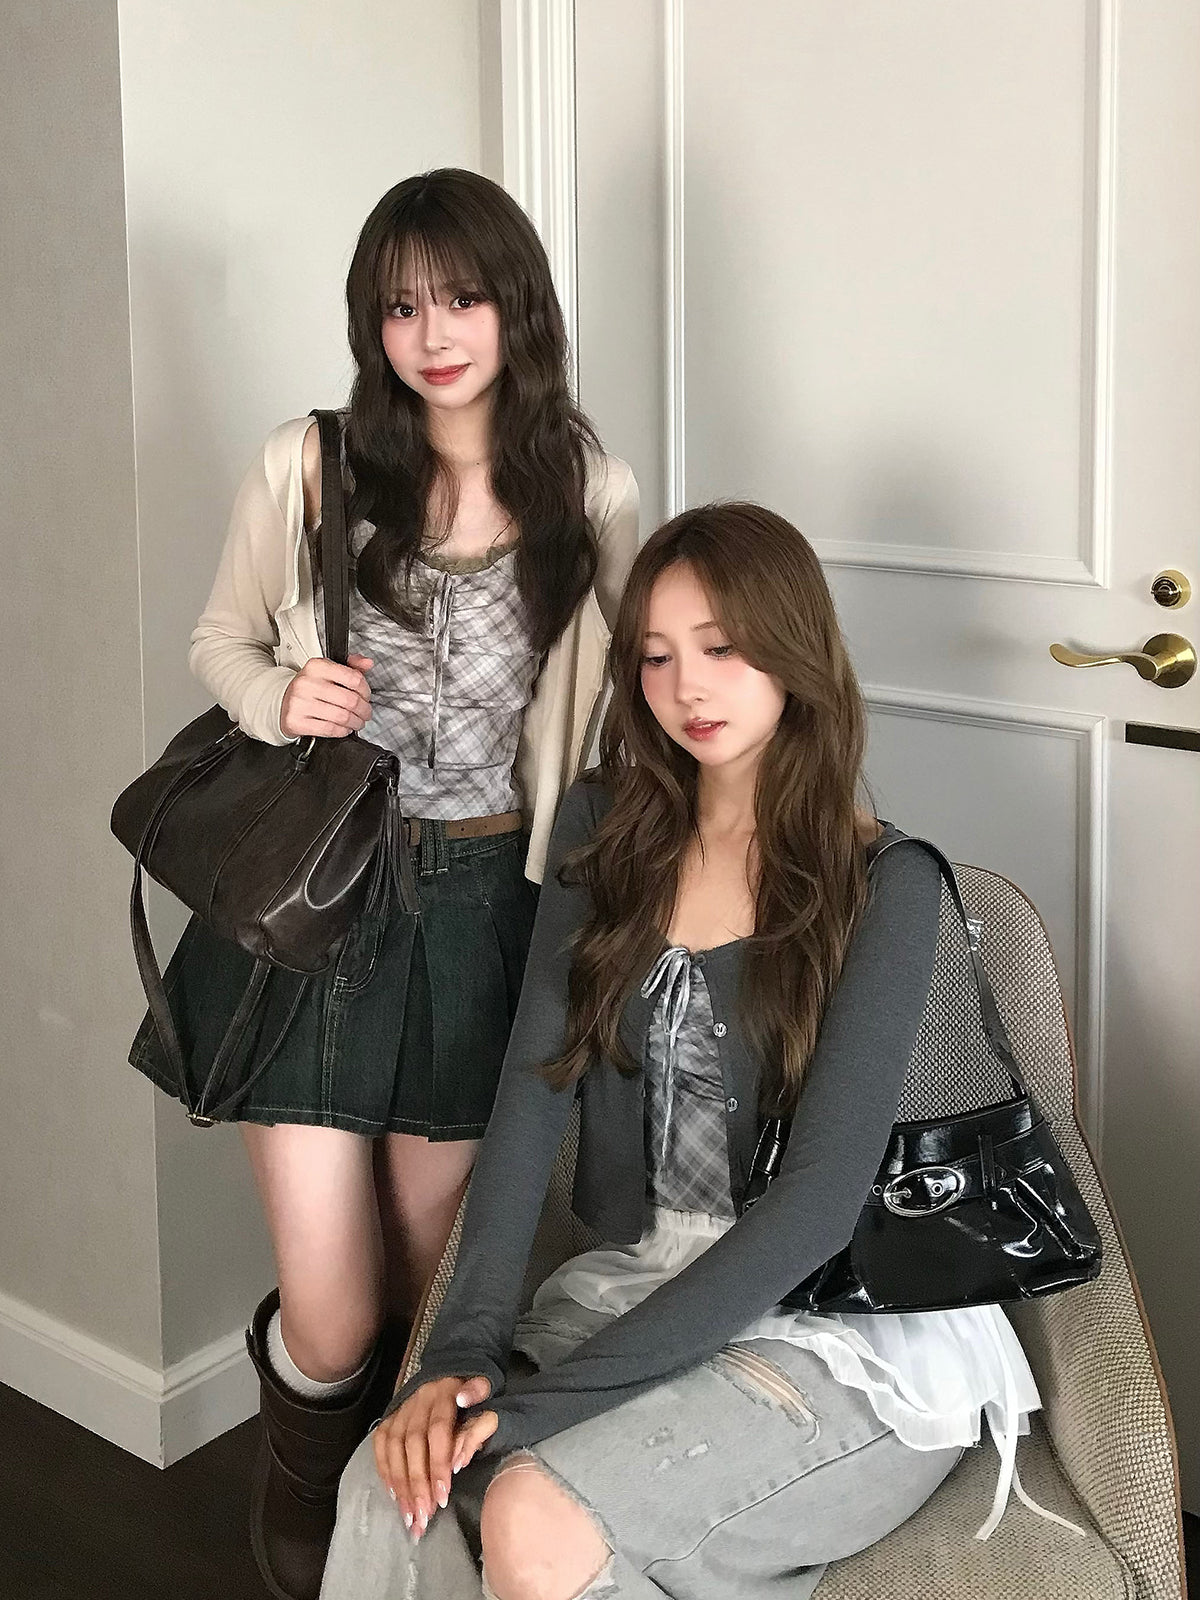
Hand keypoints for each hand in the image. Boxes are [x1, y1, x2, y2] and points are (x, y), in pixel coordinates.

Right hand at [280, 654, 372, 737]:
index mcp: (317, 666)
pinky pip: (330, 729)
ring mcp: (300, 703)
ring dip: (356, 722)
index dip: (366, 691)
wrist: (281, 701)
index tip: (366, 697)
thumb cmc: (310, 688)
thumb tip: (367, 663)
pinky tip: (344, 728)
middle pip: (350, 700)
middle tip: (365, 713)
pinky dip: (342, 731)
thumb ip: (351, 666)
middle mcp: (307, 683)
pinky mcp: (296, 721)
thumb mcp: (328, 671)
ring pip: (342, 717)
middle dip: (364, 710)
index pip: (354, 678)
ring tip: (357, 722)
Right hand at [372, 1375, 495, 1539]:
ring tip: (409, 1514)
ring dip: (400, 1484)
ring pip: (395, 1447)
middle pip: (413, 1444)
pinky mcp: (391, 1416)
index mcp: (445, 1393)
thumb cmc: (473, 1391)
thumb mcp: (486, 1388)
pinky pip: (381, 1444)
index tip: (442, 1497)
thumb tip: (463, 1418)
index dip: (438, 1464)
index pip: (438, 1431)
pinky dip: (384, 1469)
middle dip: (418, 1483)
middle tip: (424, 1516)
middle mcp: (419, 1400)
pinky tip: (393, 1494)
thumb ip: (480, 1402)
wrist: (452, 1366)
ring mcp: (402, 1407)